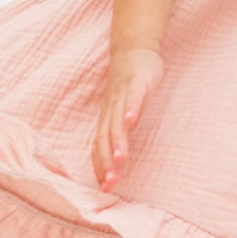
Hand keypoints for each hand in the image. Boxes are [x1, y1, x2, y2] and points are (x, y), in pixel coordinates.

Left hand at [93, 45, 165, 191]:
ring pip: (117, 121)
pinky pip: (133, 97)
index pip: (99, 147)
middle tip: (110, 184)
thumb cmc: (129, 85)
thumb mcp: (123, 110)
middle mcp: (111, 109)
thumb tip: (118, 159)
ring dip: (118, 141)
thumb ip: (121, 132)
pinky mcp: (137, 83)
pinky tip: (131, 120)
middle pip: (105, 139)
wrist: (134, 48)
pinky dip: (131, 109)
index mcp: (107, 119)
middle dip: (106, 163)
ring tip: (120, 159)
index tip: (105, 189)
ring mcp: (123, 95)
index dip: (100, 168)